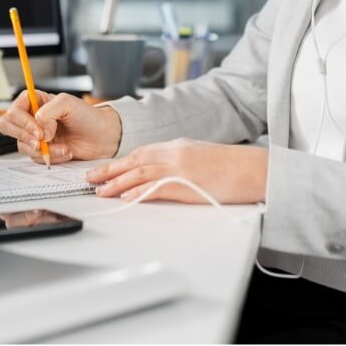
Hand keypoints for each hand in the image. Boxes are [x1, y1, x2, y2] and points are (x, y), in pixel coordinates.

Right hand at [0, 90, 121, 163]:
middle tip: (43, 140)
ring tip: (63, 147)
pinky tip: (65, 152)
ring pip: (22, 145)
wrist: (102, 137)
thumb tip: (39, 128)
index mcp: (35, 101)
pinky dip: (50, 157)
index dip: (23, 122)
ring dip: (44, 149)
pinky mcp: (41, 150)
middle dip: (25, 136)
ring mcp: (35, 135)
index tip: (40, 131)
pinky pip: (34, 158)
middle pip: (7, 126)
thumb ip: (48, 112)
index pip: (13, 110)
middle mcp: (31, 118)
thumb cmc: (88, 116)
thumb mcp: (68, 103)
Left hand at [86, 139, 267, 203]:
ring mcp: (181, 168)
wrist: (256, 169)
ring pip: (140, 172)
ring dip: (117, 182)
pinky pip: (157, 188)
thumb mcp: (201, 156)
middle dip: (110, 170)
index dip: (120, 161)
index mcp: (178, 145)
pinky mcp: (188, 184)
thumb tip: (160, 174)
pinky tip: (126, 199)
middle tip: (90, 179)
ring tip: (100, 191)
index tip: (104, 169)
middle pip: (134, 159)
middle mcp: (176, 153)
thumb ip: (180, 161)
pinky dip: (138, 193)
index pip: (141, 152)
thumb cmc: (234, 167)